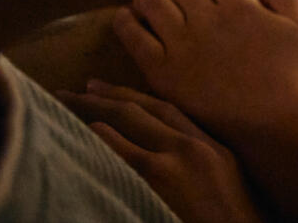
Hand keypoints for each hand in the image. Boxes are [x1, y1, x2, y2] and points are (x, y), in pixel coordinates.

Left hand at [58, 81, 262, 222]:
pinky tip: (89, 129)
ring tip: (66, 105)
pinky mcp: (157, 181)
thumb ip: (197, 160)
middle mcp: (192, 146)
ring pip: (131, 123)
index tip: (107, 87)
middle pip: (145, 110)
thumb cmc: (231, 219)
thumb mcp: (223, 179)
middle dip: (109, 95)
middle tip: (77, 89)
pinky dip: (106, 138)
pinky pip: (125, 154)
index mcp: (210, 145)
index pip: (167, 109)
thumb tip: (161, 150)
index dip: (134, 94)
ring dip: (95, 111)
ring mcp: (173, 162)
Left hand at [115, 0, 297, 219]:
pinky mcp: (163, 72)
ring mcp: (183, 45)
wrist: (277, 125)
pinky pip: (133, 37)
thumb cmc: (297, 79)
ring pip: (153, 2)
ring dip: (153, 0)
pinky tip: (126, 19)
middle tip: (185, 3)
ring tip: (151, 7)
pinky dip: (126, 22)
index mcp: (241, 6)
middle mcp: (209, 19)